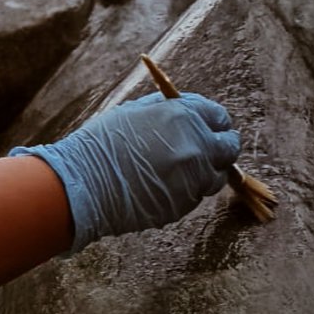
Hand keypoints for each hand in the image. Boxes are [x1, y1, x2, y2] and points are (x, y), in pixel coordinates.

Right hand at [9, 92, 239, 252]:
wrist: (84, 183)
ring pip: (216, 176)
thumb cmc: (102, 143)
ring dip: (205, 172)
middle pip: (229, 147)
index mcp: (184, 116)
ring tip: (177, 170)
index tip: (210, 128)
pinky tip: (161, 186)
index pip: (219, 116)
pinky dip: (186, 190)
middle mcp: (196, 146)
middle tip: (206, 150)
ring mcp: (193, 178)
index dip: (215, 122)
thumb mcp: (135, 112)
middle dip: (221, 147)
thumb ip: (167, 110)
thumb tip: (187, 110)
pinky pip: (196, 195)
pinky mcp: (185, 204)